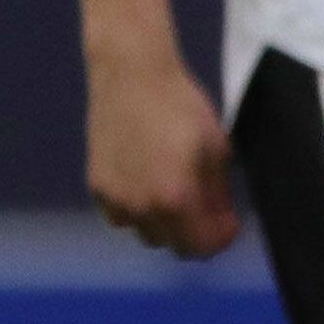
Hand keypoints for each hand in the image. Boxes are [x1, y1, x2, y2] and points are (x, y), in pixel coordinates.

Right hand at [85, 50, 240, 258]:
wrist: (131, 76)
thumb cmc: (182, 108)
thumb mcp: (216, 151)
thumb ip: (219, 195)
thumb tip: (222, 223)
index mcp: (174, 199)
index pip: (200, 247)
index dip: (220, 238)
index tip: (228, 223)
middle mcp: (139, 207)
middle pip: (173, 245)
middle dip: (194, 233)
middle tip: (207, 209)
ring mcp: (113, 198)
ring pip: (144, 233)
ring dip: (164, 224)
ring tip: (176, 194)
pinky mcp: (96, 186)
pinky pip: (120, 216)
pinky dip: (137, 211)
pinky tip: (148, 184)